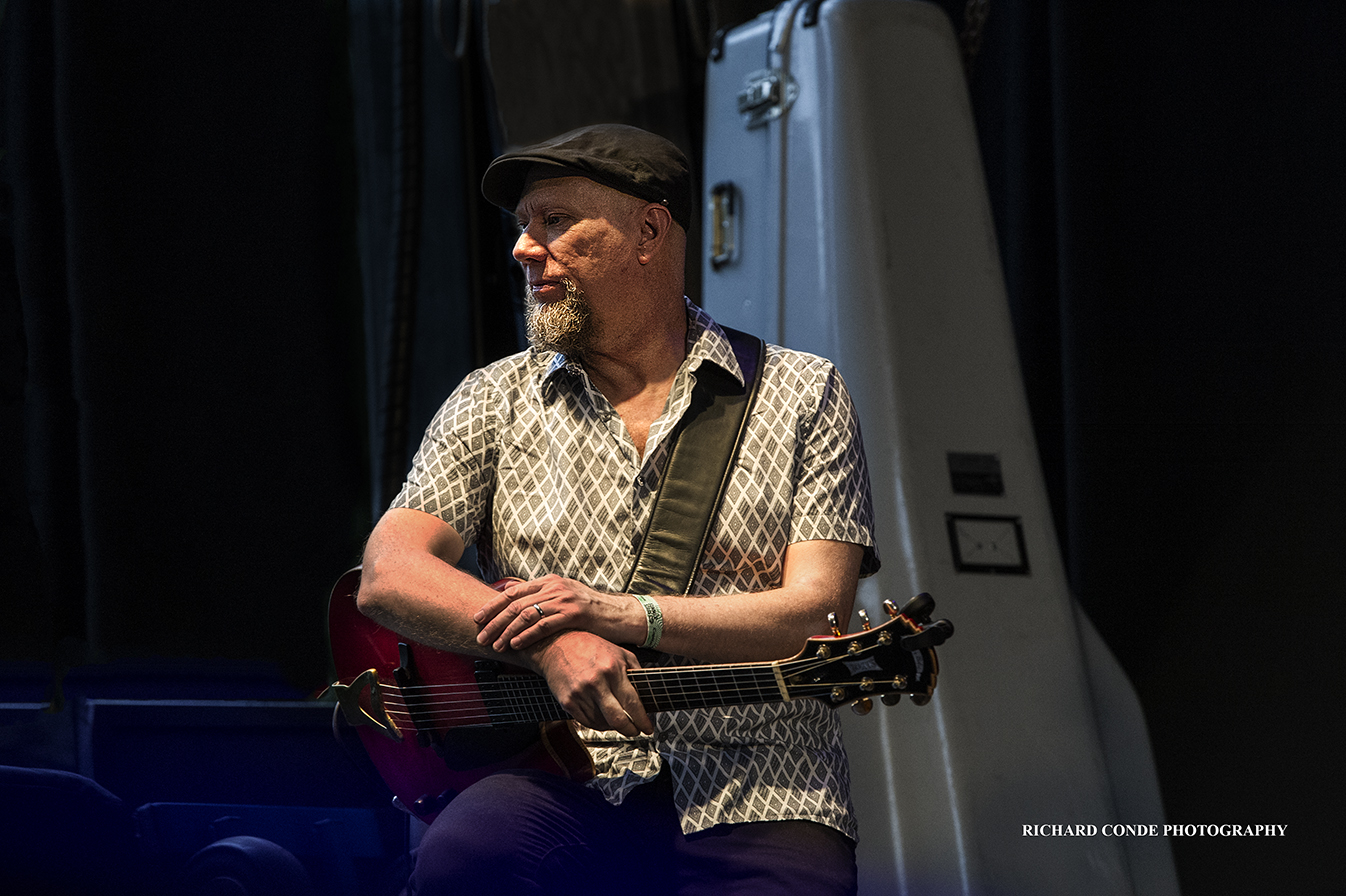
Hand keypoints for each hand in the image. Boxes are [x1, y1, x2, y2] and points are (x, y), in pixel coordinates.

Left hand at [474, 574, 640, 651]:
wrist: (618, 614)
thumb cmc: (589, 610)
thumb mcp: (563, 596)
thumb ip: (539, 596)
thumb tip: (511, 596)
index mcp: (549, 581)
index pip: (513, 592)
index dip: (493, 605)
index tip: (477, 618)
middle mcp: (554, 587)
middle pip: (515, 603)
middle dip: (494, 621)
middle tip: (480, 635)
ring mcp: (564, 599)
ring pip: (526, 615)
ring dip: (506, 631)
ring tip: (495, 645)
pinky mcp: (574, 614)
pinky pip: (544, 625)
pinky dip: (526, 635)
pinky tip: (515, 644)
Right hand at [527, 630, 653, 735]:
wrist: (556, 645)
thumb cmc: (589, 646)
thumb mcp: (619, 651)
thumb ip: (635, 670)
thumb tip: (646, 692)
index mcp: (612, 669)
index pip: (632, 703)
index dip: (642, 720)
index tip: (648, 728)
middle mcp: (596, 683)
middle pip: (618, 720)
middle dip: (630, 730)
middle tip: (635, 731)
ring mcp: (580, 694)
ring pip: (602, 724)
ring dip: (612, 725)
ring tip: (616, 718)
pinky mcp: (567, 702)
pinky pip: (587, 722)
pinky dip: (597, 723)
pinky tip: (602, 716)